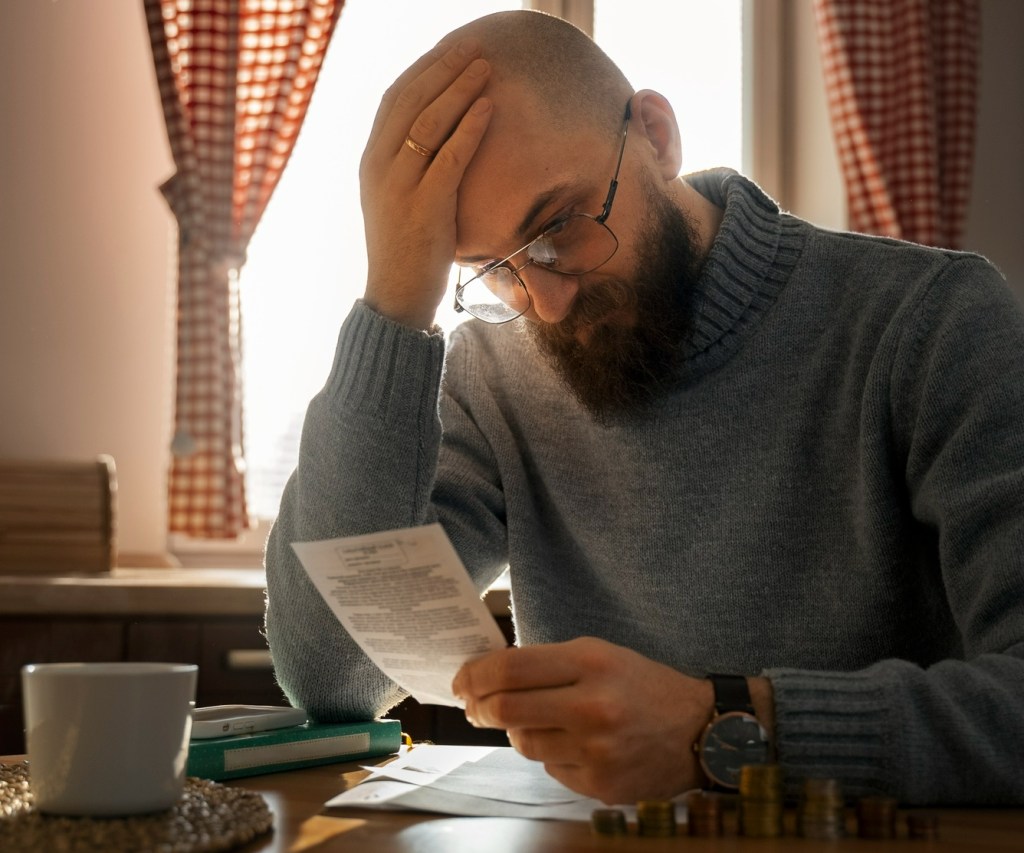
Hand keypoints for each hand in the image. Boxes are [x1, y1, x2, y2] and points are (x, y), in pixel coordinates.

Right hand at [359, 38, 492, 328]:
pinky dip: (469, 128)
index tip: (450, 51)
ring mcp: (400, 186)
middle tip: (473, 46)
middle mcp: (379, 167)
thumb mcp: (398, 200)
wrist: (396, 296)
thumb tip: (438, 138)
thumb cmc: (406, 250)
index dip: (424, 71)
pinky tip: (488, 108)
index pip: (394, 100)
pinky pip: (449, 156)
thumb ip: (408, 167)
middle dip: (444, 69)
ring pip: (429, 122)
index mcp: (371, 162)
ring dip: (460, 89)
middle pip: (411, 101)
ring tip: (486, 67)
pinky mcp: (425, 207)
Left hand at [451, 637, 714, 803]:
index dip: (475, 675)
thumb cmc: (642, 685)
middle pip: (506, 710)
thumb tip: (489, 675)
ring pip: (524, 743)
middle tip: (473, 706)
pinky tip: (573, 744)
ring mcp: (596, 752)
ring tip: (541, 720)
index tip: (462, 680)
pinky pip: (550, 769)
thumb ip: (547, 662)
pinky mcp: (600, 786)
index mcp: (591, 663)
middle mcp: (592, 707)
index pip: (511, 668)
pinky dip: (551, 754)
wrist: (701, 731)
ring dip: (519, 730)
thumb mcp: (600, 655)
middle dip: (478, 708)